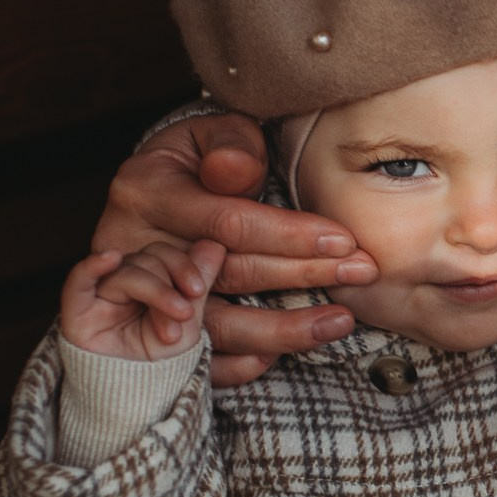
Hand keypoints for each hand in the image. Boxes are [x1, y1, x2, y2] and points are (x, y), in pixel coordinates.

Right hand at [61, 240, 224, 362]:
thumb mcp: (189, 324)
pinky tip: (109, 258)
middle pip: (144, 259)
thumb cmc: (163, 367)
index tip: (197, 290)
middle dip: (167, 286)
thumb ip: (199, 283)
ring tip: (169, 331)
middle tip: (183, 316)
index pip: (162, 254)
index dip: (182, 264)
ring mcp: (99, 298)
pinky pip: (77, 281)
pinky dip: (92, 266)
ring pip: (123, 272)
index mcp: (149, 284)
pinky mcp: (77, 314)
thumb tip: (215, 246)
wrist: (141, 404)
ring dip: (152, 292)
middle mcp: (122, 287)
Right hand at [93, 110, 377, 390]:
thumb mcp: (209, 132)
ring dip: (279, 330)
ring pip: (212, 324)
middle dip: (301, 276)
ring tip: (337, 323)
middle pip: (228, 274)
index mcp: (147, 192)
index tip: (344, 241)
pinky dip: (235, 363)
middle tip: (361, 275)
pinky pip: (191, 358)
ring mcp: (141, 292)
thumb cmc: (198, 156)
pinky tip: (278, 356)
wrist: (158, 187)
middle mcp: (135, 247)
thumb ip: (230, 143)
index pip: (228, 223)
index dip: (289, 235)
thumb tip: (236, 169)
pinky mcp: (150, 322)